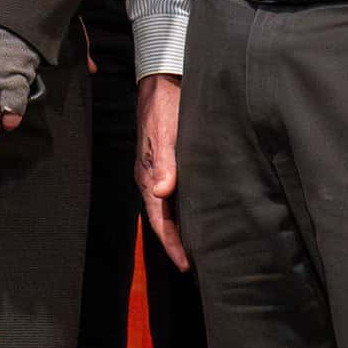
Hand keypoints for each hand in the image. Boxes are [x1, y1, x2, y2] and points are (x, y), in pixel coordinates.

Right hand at [136, 74, 187, 269]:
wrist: (162, 82)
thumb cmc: (165, 107)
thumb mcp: (166, 135)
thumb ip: (165, 164)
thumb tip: (162, 193)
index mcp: (148, 176)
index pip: (159, 220)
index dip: (172, 244)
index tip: (185, 265)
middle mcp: (152, 178)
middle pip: (163, 219)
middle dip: (177, 242)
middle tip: (195, 264)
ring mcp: (159, 172)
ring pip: (169, 209)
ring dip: (182, 228)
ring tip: (199, 247)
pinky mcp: (169, 163)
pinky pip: (176, 196)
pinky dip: (185, 211)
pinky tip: (198, 214)